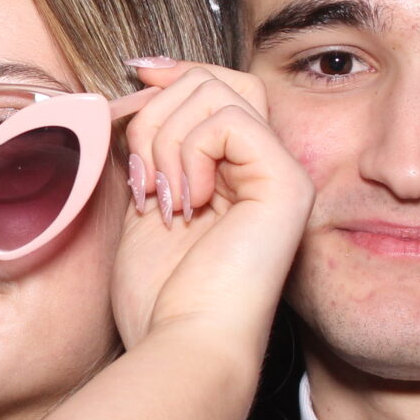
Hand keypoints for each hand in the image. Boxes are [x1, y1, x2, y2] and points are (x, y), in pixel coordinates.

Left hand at [110, 59, 314, 354]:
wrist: (182, 345)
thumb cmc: (159, 295)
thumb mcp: (142, 198)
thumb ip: (150, 143)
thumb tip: (145, 80)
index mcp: (236, 171)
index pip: (216, 85)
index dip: (172, 75)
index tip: (132, 80)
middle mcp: (267, 168)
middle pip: (216, 79)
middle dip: (156, 112)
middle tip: (141, 177)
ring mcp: (282, 174)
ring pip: (217, 91)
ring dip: (164, 139)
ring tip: (160, 199)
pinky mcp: (287, 183)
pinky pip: (230, 120)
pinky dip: (189, 153)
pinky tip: (184, 204)